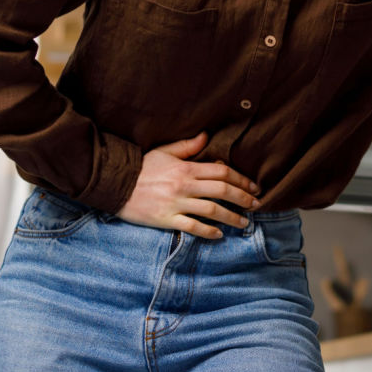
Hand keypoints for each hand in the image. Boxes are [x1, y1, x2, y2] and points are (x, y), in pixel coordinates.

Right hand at [115, 131, 261, 238]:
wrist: (115, 184)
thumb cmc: (141, 167)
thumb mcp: (164, 151)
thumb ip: (187, 146)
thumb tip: (206, 136)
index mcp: (186, 167)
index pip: (222, 172)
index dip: (241, 180)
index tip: (254, 187)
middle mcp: (185, 185)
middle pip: (222, 191)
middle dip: (243, 198)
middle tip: (256, 205)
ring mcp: (176, 203)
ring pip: (212, 211)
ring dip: (232, 217)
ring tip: (244, 223)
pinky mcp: (166, 219)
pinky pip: (193, 227)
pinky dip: (208, 232)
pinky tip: (219, 235)